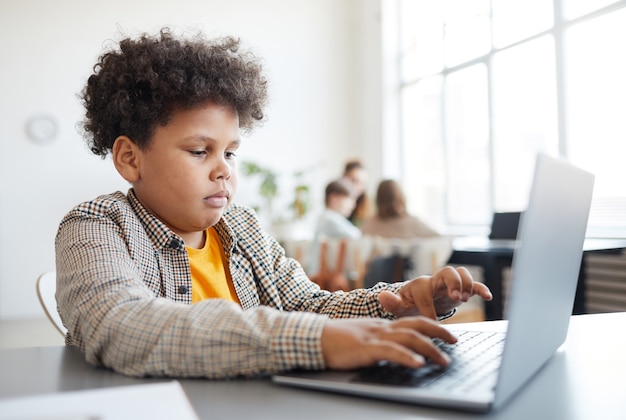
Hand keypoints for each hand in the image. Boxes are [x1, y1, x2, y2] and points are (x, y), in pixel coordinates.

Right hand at [321, 317, 456, 369]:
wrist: (315, 336)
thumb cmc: (335, 339)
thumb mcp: (361, 337)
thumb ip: (378, 341)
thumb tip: (395, 351)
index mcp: (381, 325)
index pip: (412, 320)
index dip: (432, 325)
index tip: (447, 334)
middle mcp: (382, 327)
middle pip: (417, 324)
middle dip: (439, 332)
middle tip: (455, 342)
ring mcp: (374, 336)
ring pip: (409, 337)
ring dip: (430, 349)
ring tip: (443, 360)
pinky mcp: (366, 348)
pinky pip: (391, 351)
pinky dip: (407, 357)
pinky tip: (417, 364)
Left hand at [377, 266, 492, 319]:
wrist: (418, 302)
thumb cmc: (407, 304)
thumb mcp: (398, 306)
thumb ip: (391, 302)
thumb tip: (381, 295)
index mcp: (419, 285)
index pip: (425, 293)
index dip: (429, 308)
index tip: (431, 323)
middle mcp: (435, 280)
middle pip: (447, 272)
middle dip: (453, 284)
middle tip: (456, 298)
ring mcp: (448, 284)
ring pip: (461, 273)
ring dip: (466, 284)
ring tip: (465, 298)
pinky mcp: (459, 289)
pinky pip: (473, 283)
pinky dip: (480, 288)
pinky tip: (487, 296)